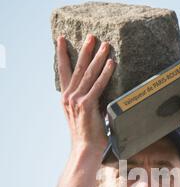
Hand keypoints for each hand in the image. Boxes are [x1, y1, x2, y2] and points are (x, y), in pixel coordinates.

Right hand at [57, 34, 115, 151]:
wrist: (86, 150)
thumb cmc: (89, 136)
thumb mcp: (86, 115)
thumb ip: (90, 102)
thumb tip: (102, 94)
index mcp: (67, 98)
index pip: (64, 72)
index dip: (62, 55)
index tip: (61, 40)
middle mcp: (69, 97)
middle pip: (77, 68)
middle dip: (84, 50)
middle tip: (91, 36)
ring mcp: (77, 100)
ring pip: (89, 74)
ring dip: (98, 57)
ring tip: (105, 45)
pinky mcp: (87, 105)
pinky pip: (98, 85)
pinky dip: (105, 73)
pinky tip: (111, 63)